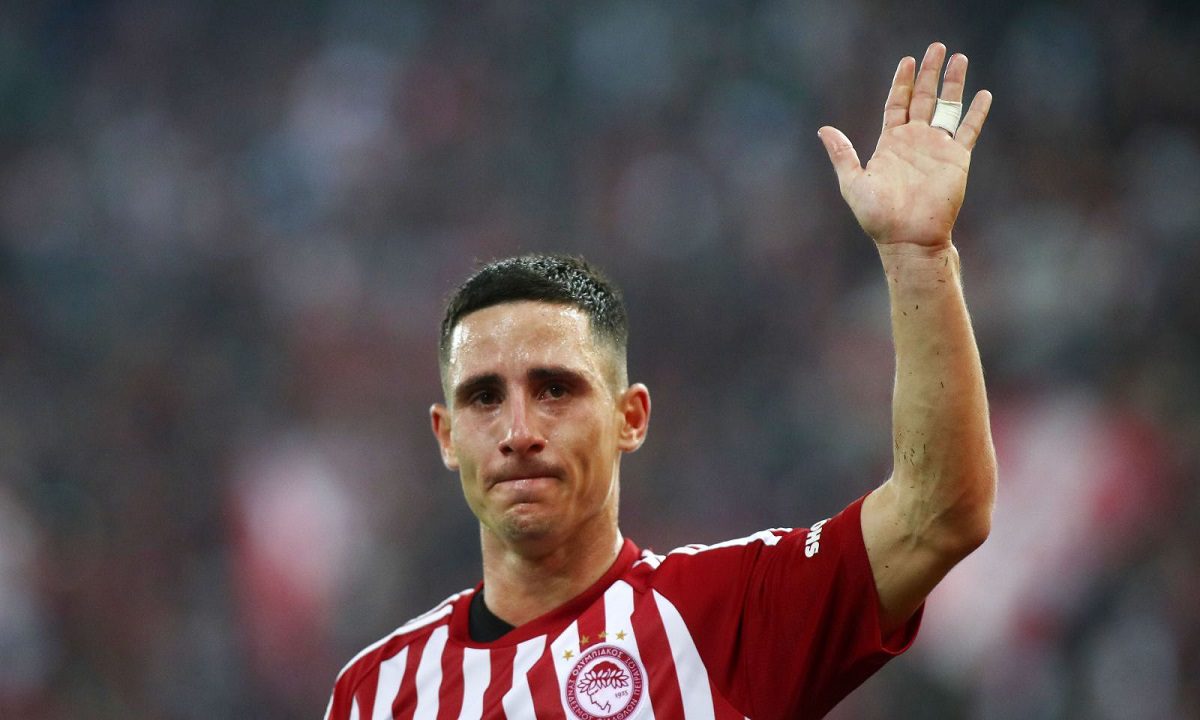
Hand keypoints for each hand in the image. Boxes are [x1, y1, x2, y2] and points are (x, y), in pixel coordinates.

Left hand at [818, 43, 991, 250]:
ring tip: (959, 58)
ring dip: (953, 83)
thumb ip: (842, 154)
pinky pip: (968, 130)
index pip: (897, 103)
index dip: (901, 82)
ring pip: (947, 107)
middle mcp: (915, 141)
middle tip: (935, 47)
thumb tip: (823, 129)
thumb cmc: (878, 216)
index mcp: (890, 143)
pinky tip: (983, 94)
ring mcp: (937, 148)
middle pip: (924, 97)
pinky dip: (976, 113)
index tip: (907, 60)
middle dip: (928, 72)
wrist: (907, 238)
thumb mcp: (853, 182)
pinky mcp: (957, 159)